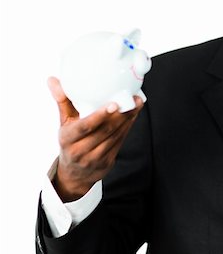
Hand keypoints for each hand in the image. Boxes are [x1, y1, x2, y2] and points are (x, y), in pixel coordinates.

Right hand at [48, 77, 143, 201]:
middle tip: (132, 99)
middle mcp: (80, 150)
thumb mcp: (64, 123)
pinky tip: (133, 116)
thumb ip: (62, 102)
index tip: (113, 104)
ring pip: (115, 136)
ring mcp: (95, 158)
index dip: (99, 116)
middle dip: (120, 115)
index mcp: (67, 139)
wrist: (75, 173)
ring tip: (136, 104)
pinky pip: (120, 142)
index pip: (85, 127)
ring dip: (128, 120)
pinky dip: (128, 127)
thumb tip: (53, 80)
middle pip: (104, 131)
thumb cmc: (70, 142)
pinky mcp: (107, 162)